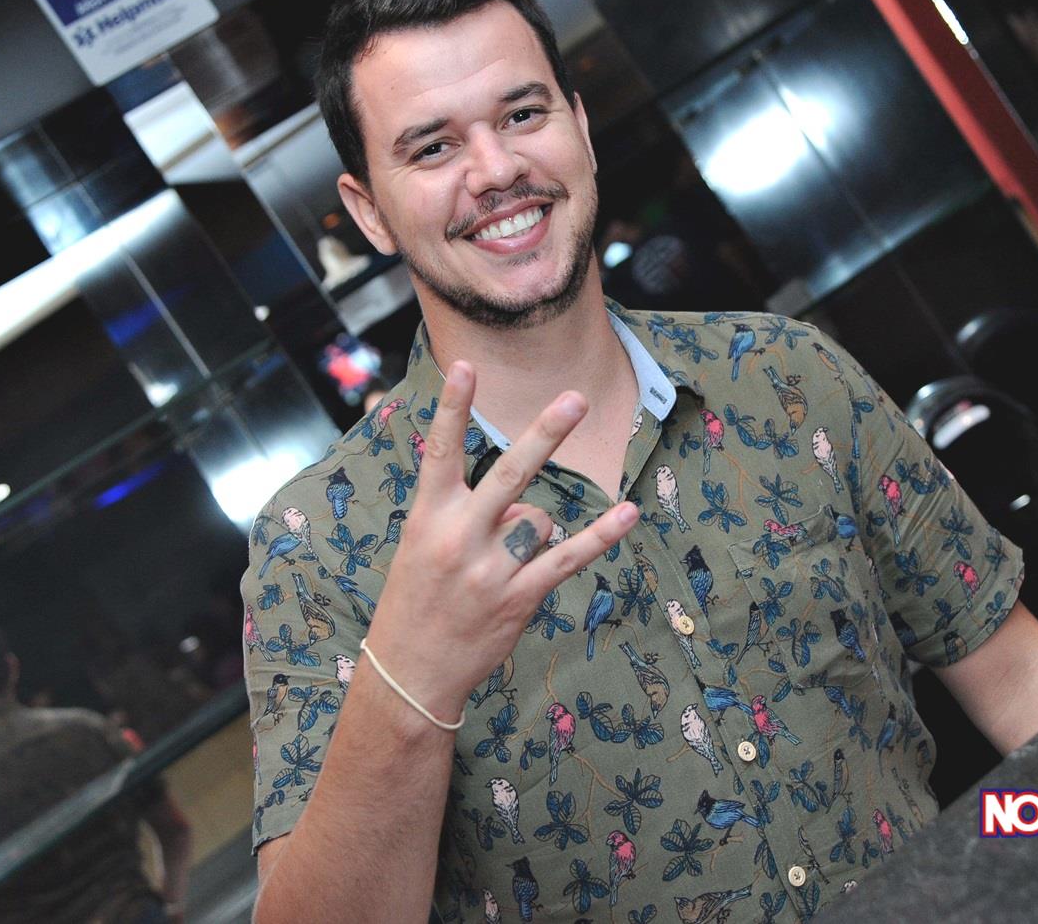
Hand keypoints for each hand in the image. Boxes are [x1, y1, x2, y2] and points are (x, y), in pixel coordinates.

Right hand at [360, 361, 638, 720]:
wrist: (411, 671)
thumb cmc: (416, 600)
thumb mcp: (421, 545)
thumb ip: (463, 514)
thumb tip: (530, 508)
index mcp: (428, 517)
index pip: (440, 450)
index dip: (452, 407)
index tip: (464, 366)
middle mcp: (460, 536)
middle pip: (510, 473)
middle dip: (544, 435)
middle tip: (576, 399)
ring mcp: (491, 569)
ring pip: (539, 520)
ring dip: (532, 533)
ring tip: (500, 564)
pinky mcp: (519, 597)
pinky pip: (567, 557)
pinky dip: (600, 536)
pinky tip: (627, 513)